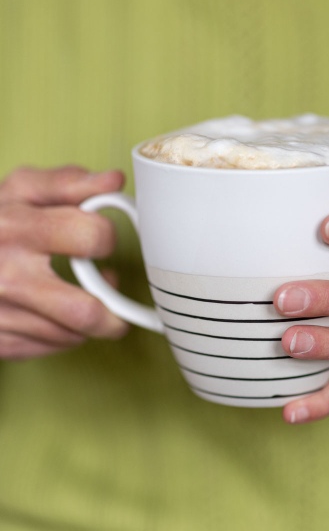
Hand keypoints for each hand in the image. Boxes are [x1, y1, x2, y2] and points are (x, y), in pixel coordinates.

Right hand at [0, 166, 128, 359]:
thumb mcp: (18, 190)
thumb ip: (67, 183)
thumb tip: (113, 181)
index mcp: (16, 229)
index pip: (91, 238)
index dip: (107, 237)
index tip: (102, 241)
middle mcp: (6, 276)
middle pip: (86, 312)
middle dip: (115, 312)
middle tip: (115, 297)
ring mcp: (0, 315)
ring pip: (72, 336)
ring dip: (90, 323)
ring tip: (84, 299)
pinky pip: (50, 348)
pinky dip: (63, 335)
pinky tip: (56, 314)